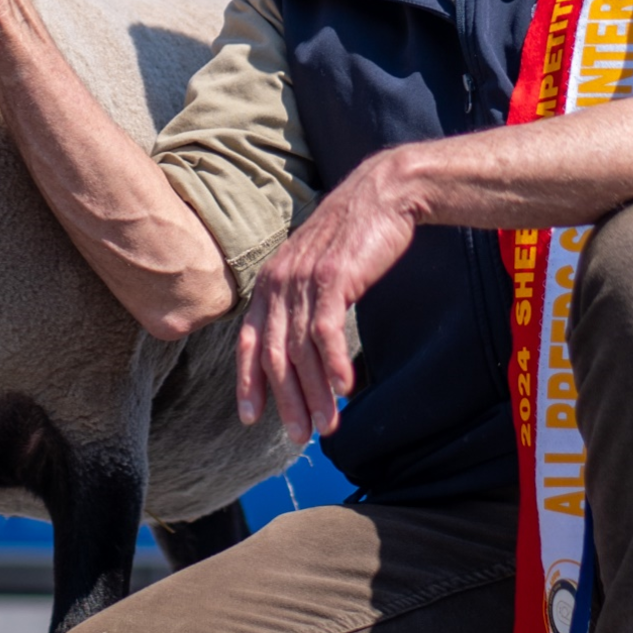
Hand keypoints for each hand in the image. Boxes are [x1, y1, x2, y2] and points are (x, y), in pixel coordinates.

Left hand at [236, 149, 424, 448]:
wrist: (383, 194)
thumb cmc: (354, 235)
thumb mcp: (317, 269)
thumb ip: (303, 303)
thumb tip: (304, 346)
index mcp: (270, 282)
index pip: (251, 342)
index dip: (249, 383)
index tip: (252, 419)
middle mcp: (279, 282)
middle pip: (277, 356)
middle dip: (287, 402)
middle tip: (299, 438)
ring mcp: (304, 280)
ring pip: (302, 350)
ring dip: (315, 394)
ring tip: (328, 426)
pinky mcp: (333, 277)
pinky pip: (326, 331)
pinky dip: (333, 365)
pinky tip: (344, 390)